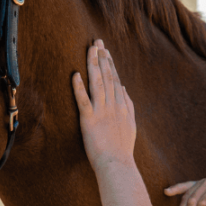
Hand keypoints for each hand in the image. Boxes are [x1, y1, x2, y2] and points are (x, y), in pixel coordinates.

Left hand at [72, 40, 136, 169]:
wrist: (117, 164)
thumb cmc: (122, 148)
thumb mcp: (130, 124)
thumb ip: (128, 105)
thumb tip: (124, 88)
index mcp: (122, 105)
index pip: (115, 79)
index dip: (110, 63)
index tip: (106, 50)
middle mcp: (113, 105)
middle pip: (107, 76)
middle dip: (102, 57)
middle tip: (97, 41)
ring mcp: (102, 111)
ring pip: (97, 83)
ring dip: (94, 64)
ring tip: (90, 49)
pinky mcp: (90, 120)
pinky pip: (83, 101)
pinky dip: (79, 87)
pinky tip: (75, 75)